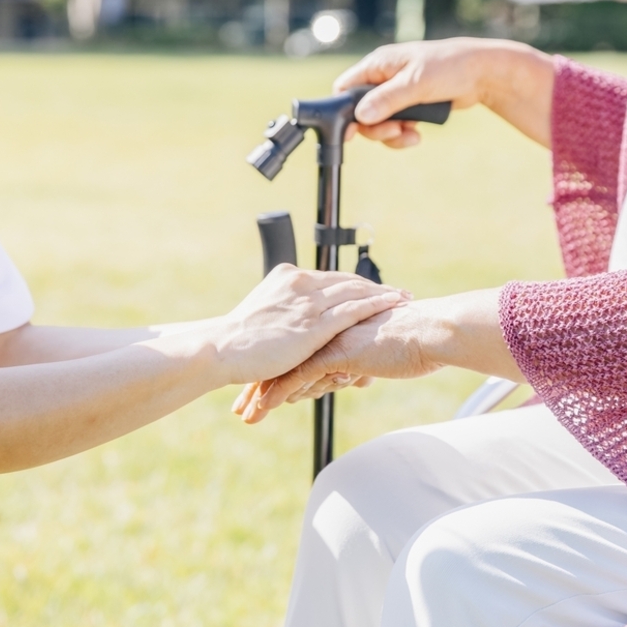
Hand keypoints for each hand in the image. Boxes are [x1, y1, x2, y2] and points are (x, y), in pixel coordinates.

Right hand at [214, 264, 410, 385]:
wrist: (221, 349)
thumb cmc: (236, 342)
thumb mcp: (261, 317)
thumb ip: (282, 314)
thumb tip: (292, 327)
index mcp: (287, 277)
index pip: (331, 279)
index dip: (355, 284)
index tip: (373, 288)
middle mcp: (301, 283)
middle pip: (348, 281)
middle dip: (376, 287)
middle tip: (399, 292)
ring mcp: (308, 302)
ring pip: (356, 291)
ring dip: (384, 294)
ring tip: (405, 299)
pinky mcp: (314, 324)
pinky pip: (353, 309)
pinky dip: (377, 304)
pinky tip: (394, 305)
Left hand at [233, 299, 449, 422]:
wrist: (430, 333)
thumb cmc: (411, 342)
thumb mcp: (376, 354)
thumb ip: (356, 362)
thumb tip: (351, 375)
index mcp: (331, 324)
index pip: (294, 347)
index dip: (273, 368)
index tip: (255, 386)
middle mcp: (324, 328)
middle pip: (282, 357)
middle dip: (259, 383)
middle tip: (240, 405)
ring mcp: (328, 339)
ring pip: (285, 367)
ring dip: (261, 393)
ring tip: (245, 414)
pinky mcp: (335, 352)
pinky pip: (299, 375)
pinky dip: (277, 393)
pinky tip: (261, 408)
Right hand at [334, 38, 553, 149]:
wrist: (483, 74)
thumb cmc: (450, 67)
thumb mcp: (416, 83)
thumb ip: (387, 100)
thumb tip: (361, 115)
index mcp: (378, 65)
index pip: (346, 88)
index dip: (344, 111)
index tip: (352, 131)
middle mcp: (383, 78)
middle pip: (361, 112)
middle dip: (376, 128)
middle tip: (395, 132)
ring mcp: (396, 93)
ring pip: (378, 123)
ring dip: (392, 134)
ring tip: (411, 136)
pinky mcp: (409, 106)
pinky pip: (395, 126)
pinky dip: (403, 135)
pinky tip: (417, 135)